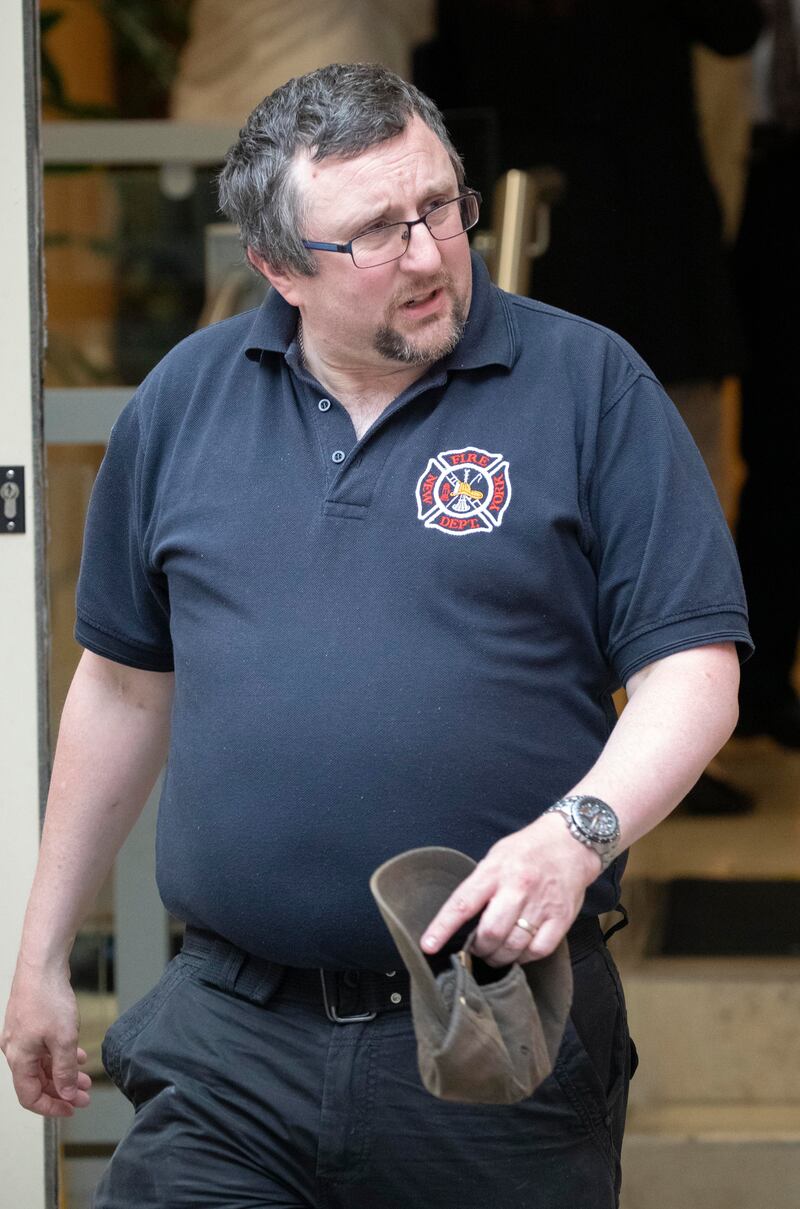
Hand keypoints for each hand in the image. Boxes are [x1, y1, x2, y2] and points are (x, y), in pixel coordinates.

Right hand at [1, 960, 92, 1116]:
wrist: (42, 965)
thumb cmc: (47, 998)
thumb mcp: (63, 1040)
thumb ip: (65, 1070)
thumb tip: (68, 1093)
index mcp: (19, 1058)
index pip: (30, 1097)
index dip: (51, 1107)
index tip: (72, 1109)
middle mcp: (16, 1049)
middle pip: (37, 1082)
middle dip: (62, 1090)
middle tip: (84, 1096)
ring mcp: (23, 1036)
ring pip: (42, 1064)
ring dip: (64, 1073)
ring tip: (85, 1078)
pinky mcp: (31, 1023)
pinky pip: (45, 1048)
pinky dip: (60, 1055)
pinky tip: (78, 1055)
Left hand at [421, 813, 600, 964]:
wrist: (570, 842)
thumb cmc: (527, 850)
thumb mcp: (495, 857)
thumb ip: (479, 885)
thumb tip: (461, 919)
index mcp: (495, 871)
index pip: (463, 903)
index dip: (443, 928)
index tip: (428, 946)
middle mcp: (518, 887)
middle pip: (490, 932)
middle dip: (478, 950)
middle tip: (477, 950)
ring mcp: (541, 904)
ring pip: (513, 946)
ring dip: (499, 957)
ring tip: (496, 953)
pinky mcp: (562, 917)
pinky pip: (538, 950)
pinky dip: (525, 958)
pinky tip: (520, 951)